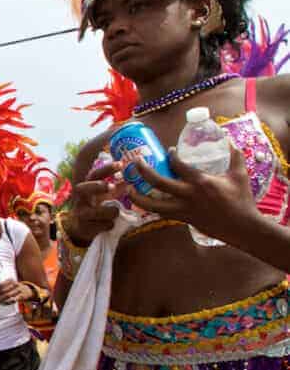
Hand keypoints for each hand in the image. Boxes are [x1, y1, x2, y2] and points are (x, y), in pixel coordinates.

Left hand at [0, 279, 31, 304]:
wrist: (27, 290)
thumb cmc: (14, 288)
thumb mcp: (9, 285)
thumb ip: (0, 288)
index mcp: (10, 280)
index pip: (1, 285)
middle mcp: (15, 284)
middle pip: (3, 290)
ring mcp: (19, 290)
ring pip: (8, 295)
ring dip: (1, 300)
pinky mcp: (22, 296)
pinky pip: (13, 299)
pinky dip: (7, 302)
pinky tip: (3, 303)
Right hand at [67, 162, 125, 244]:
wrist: (81, 227)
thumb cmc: (96, 207)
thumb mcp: (104, 195)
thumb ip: (115, 187)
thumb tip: (129, 179)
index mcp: (87, 187)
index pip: (95, 174)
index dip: (107, 169)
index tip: (121, 164)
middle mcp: (80, 198)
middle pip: (85, 188)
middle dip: (98, 186)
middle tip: (112, 186)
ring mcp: (80, 213)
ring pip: (98, 211)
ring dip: (111, 212)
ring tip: (115, 213)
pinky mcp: (83, 227)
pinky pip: (102, 225)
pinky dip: (109, 225)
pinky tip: (109, 225)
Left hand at [130, 145, 256, 243]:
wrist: (242, 227)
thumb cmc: (242, 200)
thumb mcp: (240, 175)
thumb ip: (235, 157)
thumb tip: (231, 142)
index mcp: (200, 181)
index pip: (178, 165)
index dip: (170, 155)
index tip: (168, 151)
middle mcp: (187, 195)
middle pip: (158, 181)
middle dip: (143, 171)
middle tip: (135, 162)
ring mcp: (183, 209)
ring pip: (153, 204)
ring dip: (138, 197)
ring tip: (128, 189)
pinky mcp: (182, 219)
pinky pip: (161, 213)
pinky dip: (151, 208)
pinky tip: (144, 203)